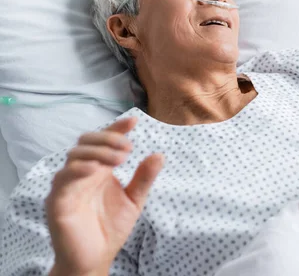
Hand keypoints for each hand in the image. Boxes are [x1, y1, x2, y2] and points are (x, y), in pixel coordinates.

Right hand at [46, 118, 163, 275]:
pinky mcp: (57, 201)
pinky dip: (78, 170)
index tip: (134, 121)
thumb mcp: (134, 200)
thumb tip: (159, 155)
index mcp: (98, 170)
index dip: (117, 128)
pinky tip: (97, 170)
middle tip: (128, 148)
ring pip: (74, 156)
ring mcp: (67, 186)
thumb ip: (144, 178)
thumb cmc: (110, 229)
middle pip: (85, 142)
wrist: (95, 259)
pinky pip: (62, 180)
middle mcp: (81, 173)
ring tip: (120, 159)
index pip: (104, 141)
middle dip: (107, 139)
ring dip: (98, 152)